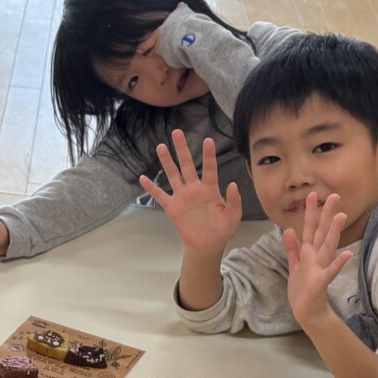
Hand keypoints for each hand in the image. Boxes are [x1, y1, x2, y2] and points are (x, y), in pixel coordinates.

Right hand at [137, 130, 241, 255]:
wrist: (207, 245)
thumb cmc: (222, 230)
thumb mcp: (232, 217)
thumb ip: (234, 201)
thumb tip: (233, 184)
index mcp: (210, 189)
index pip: (209, 168)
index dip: (208, 155)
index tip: (208, 140)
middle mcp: (194, 189)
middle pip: (186, 165)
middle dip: (182, 149)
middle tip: (177, 132)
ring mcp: (182, 196)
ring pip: (172, 175)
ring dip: (167, 161)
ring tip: (161, 146)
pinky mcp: (172, 207)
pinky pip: (160, 195)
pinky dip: (151, 187)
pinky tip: (143, 178)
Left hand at [283, 192, 351, 330]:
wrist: (307, 311)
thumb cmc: (302, 289)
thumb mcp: (294, 265)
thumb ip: (292, 248)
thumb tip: (288, 230)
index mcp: (309, 252)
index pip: (311, 228)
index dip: (311, 212)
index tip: (312, 194)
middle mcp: (317, 257)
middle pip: (322, 232)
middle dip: (326, 214)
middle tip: (334, 195)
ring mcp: (320, 268)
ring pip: (327, 246)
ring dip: (334, 232)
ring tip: (341, 216)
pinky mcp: (321, 281)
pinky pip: (330, 271)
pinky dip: (338, 263)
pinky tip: (348, 255)